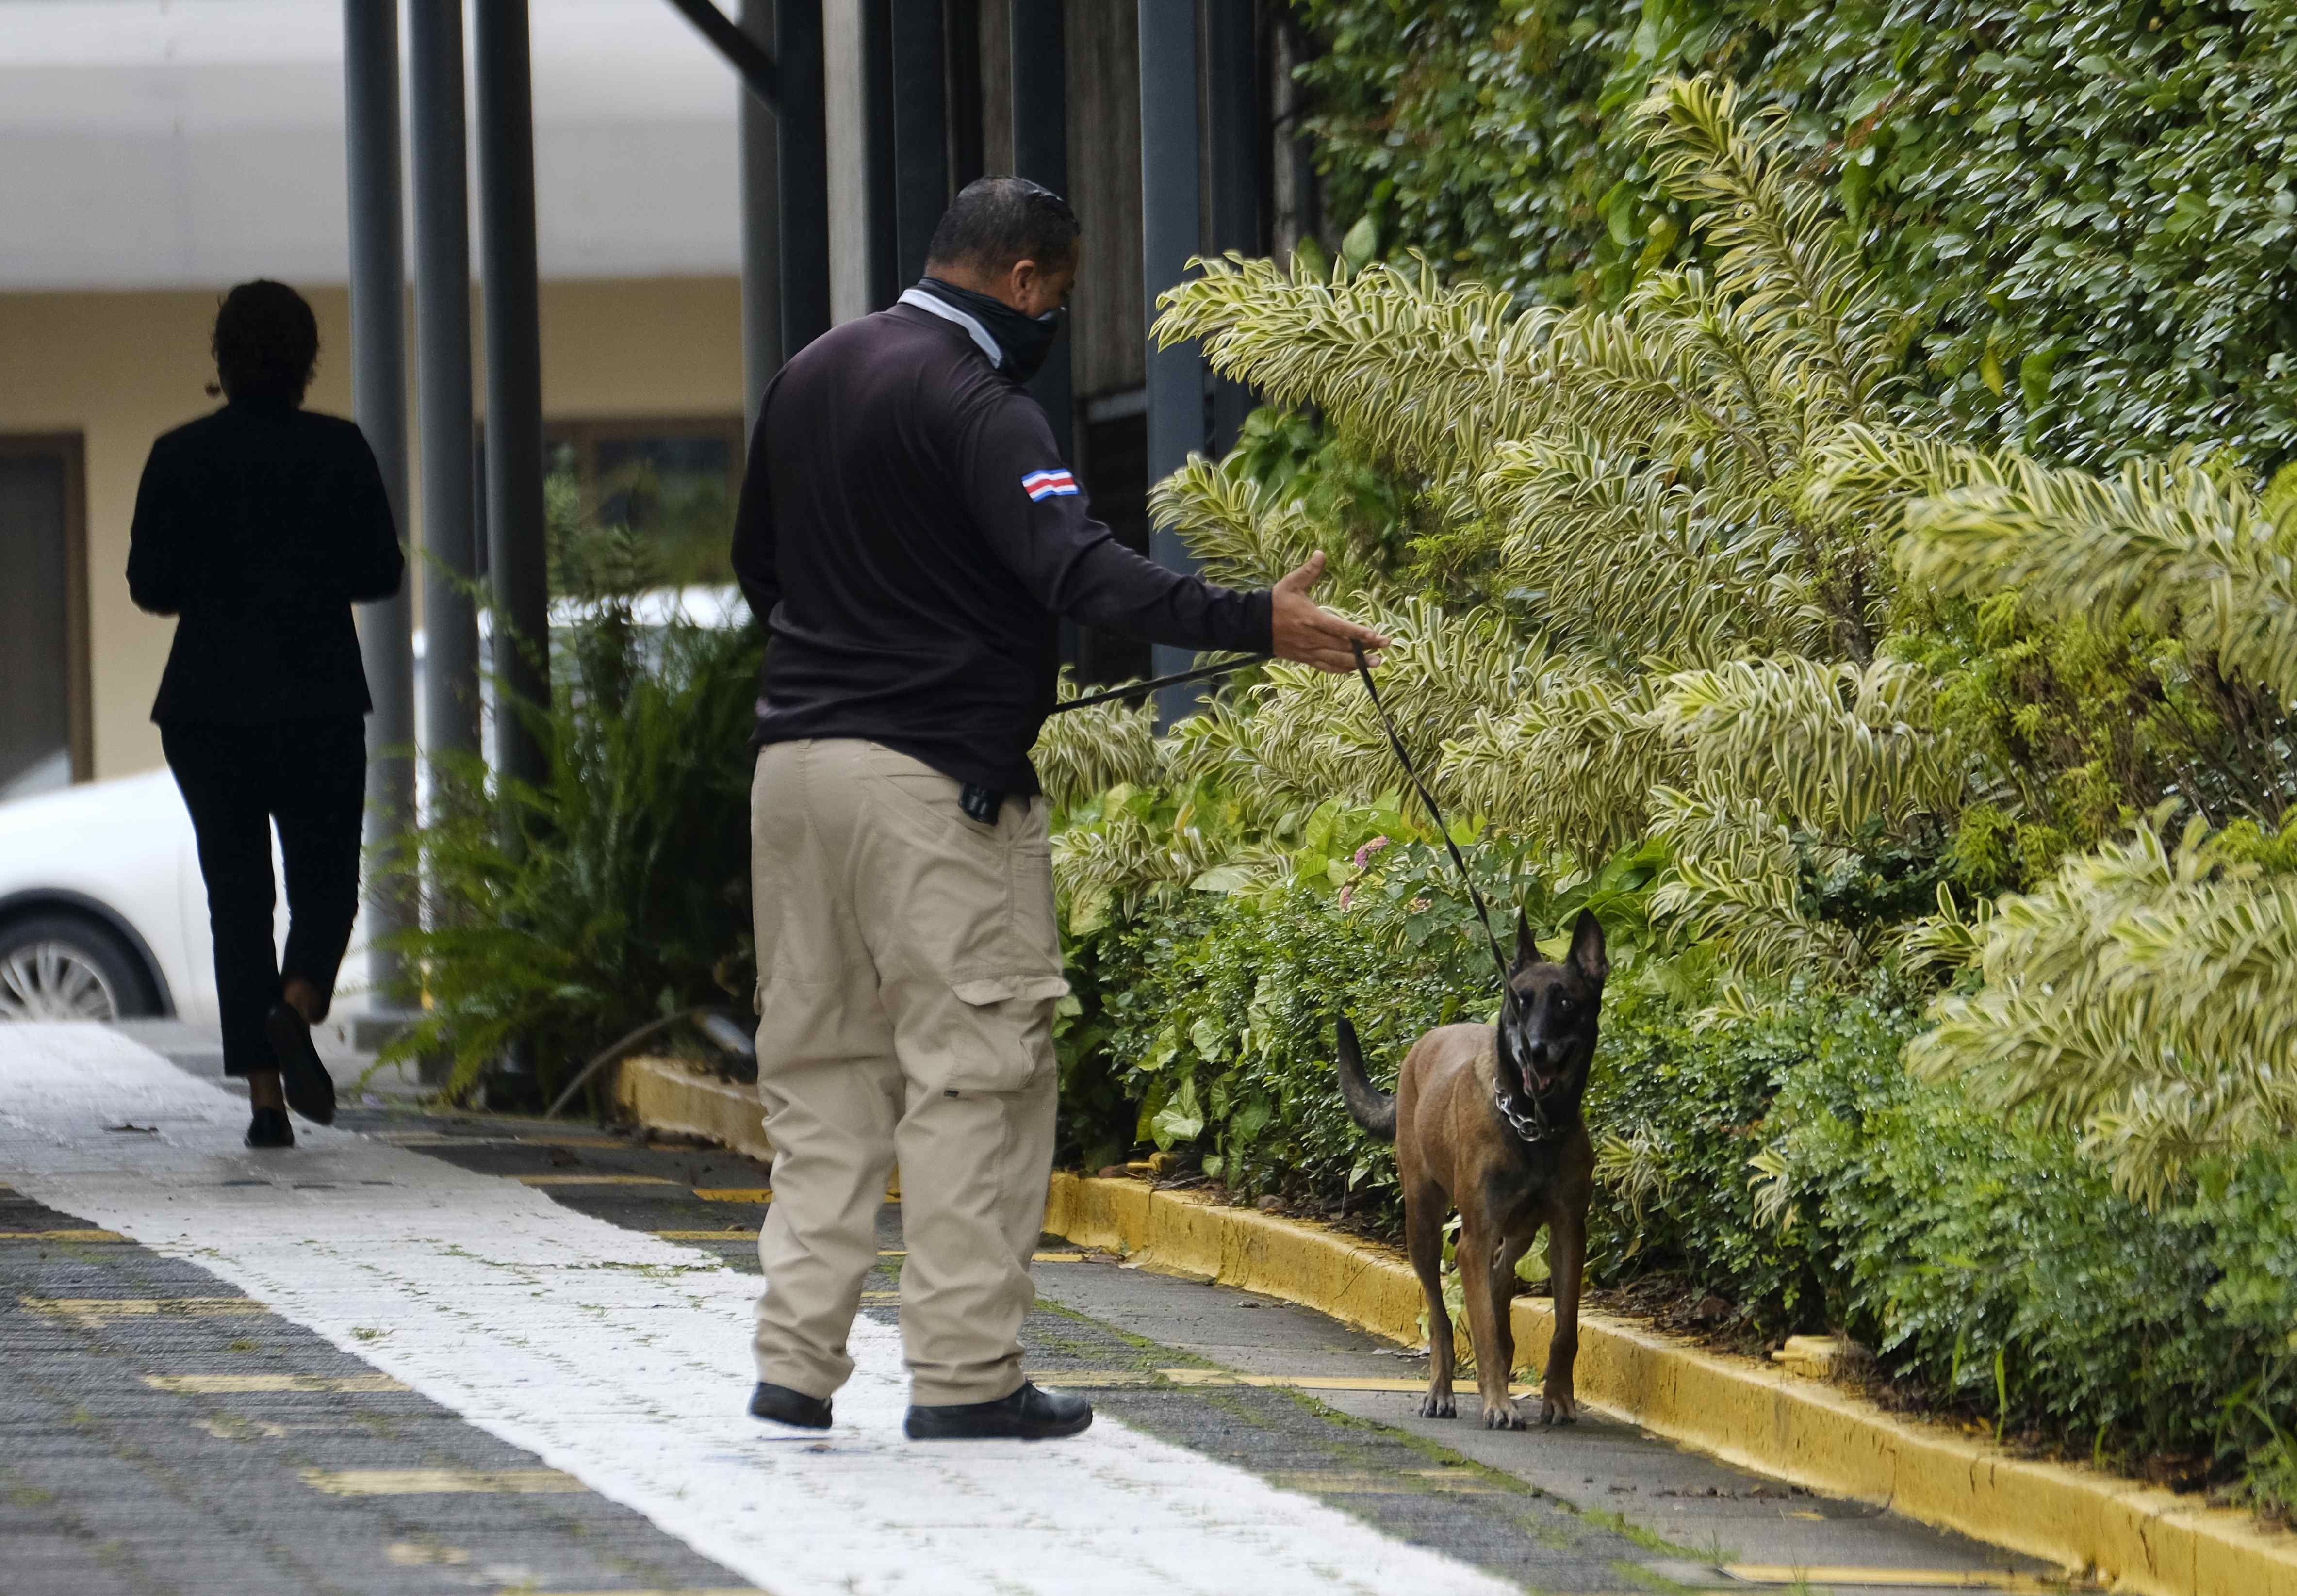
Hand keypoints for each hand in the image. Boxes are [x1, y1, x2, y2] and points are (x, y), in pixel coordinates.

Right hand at [1270, 553, 1390, 672]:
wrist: (1254, 624)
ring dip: (1357, 663)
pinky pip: (1325, 667)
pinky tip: (1354, 670)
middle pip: (1342, 646)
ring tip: (1376, 663)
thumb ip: (1309, 571)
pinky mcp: (1304, 659)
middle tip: (1386, 646)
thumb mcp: (1291, 583)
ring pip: (1336, 661)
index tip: (1375, 635)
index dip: (1357, 633)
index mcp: (1311, 618)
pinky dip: (1340, 670)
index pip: (1338, 628)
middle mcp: (1311, 638)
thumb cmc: (1275, 602)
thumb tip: (1321, 553)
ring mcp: (1308, 651)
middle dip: (1365, 648)